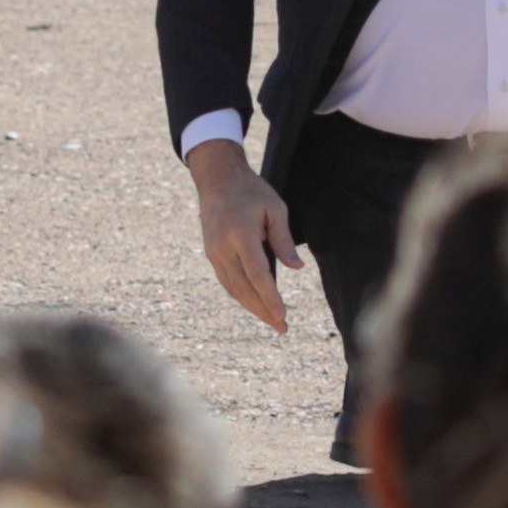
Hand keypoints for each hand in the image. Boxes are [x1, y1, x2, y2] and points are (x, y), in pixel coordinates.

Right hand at [188, 138, 302, 330]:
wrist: (217, 179)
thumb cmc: (251, 191)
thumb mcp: (275, 209)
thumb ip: (284, 240)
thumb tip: (296, 268)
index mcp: (241, 234)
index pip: (257, 274)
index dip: (270, 297)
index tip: (282, 315)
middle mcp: (223, 247)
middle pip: (244, 288)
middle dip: (263, 310)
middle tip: (282, 328)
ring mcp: (214, 252)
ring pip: (233, 288)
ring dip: (252, 307)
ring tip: (272, 321)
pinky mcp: (211, 254)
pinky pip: (227, 281)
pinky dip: (241, 296)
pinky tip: (255, 304)